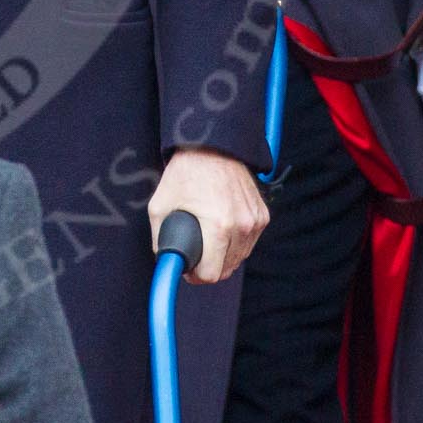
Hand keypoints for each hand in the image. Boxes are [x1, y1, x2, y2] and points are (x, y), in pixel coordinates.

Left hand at [147, 147, 269, 283]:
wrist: (212, 146)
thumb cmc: (185, 172)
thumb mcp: (160, 206)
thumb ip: (160, 239)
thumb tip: (165, 262)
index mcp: (218, 226)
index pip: (212, 274)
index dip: (196, 276)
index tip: (189, 270)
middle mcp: (241, 226)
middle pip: (226, 269)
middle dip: (209, 266)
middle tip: (195, 253)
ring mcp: (255, 221)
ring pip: (239, 258)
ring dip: (224, 255)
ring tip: (208, 238)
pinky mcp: (262, 215)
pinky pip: (249, 243)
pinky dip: (236, 242)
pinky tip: (222, 227)